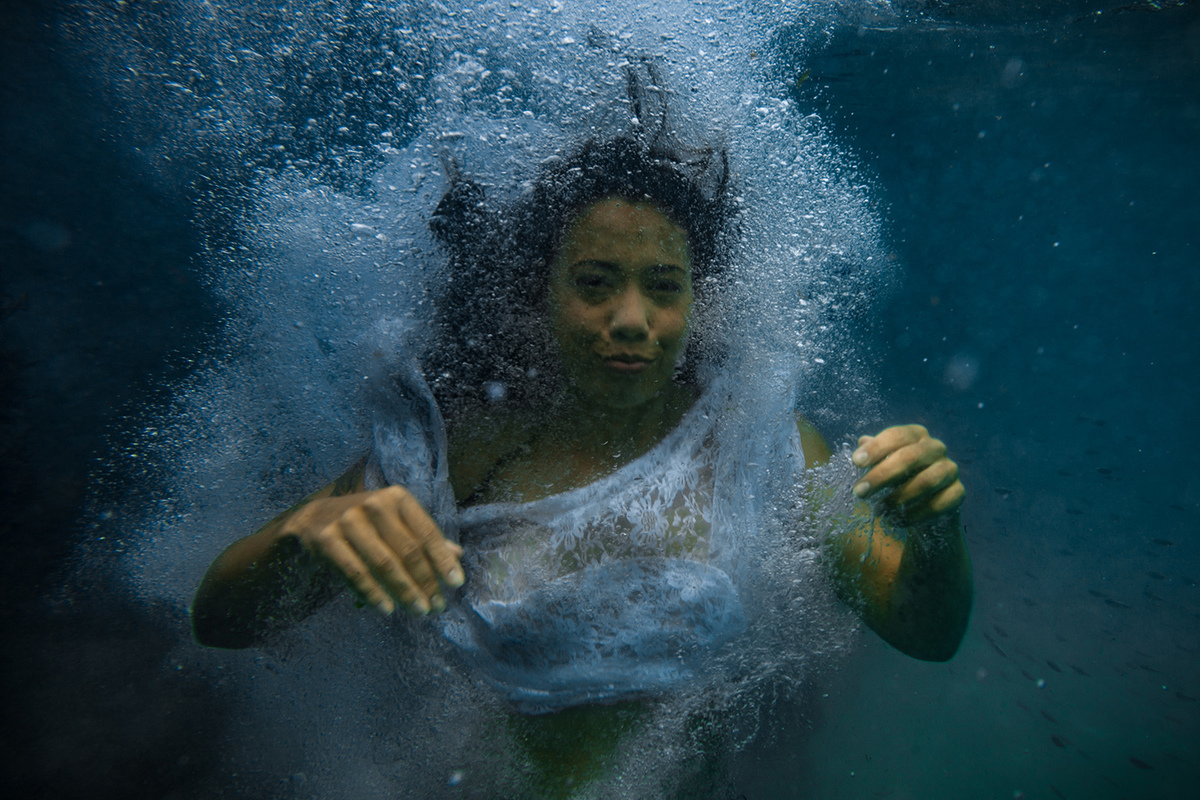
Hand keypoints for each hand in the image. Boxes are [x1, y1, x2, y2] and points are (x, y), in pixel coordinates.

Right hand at [281, 485, 463, 615]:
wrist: (313, 518)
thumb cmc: (366, 523)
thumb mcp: (396, 522)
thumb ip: (423, 537)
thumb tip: (457, 555)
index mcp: (397, 498)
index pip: (427, 532)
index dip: (443, 560)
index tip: (457, 584)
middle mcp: (374, 505)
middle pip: (408, 552)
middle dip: (426, 582)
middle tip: (438, 606)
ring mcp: (348, 521)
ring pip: (384, 564)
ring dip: (405, 591)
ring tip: (419, 610)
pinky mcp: (327, 539)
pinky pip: (355, 573)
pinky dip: (373, 594)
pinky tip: (388, 610)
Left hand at [851, 425, 963, 523]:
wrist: (925, 506)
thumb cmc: (897, 478)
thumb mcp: (882, 464)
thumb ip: (874, 454)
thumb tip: (862, 441)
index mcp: (916, 435)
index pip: (897, 436)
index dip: (876, 448)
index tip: (856, 462)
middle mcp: (936, 448)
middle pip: (910, 457)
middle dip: (881, 476)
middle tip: (859, 492)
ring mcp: (950, 469)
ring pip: (925, 482)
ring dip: (898, 498)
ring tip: (878, 510)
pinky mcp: (958, 492)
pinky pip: (937, 504)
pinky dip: (914, 515)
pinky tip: (896, 521)